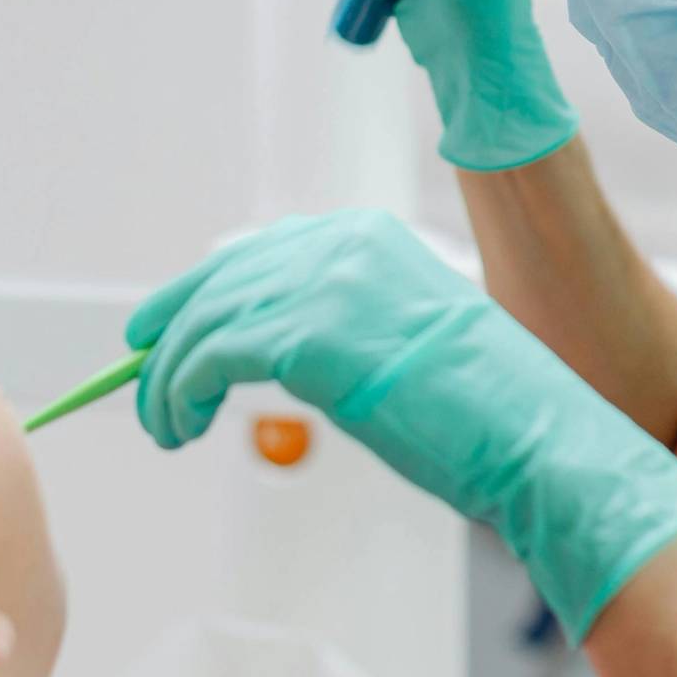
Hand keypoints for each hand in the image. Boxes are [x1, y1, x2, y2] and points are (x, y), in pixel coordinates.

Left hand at [128, 213, 676, 636]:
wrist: (535, 438)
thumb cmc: (483, 413)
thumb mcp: (399, 344)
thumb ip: (335, 329)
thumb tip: (264, 350)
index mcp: (367, 238)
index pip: (255, 252)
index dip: (196, 293)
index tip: (160, 330)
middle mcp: (342, 246)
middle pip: (218, 280)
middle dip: (167, 334)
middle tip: (141, 382)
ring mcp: (325, 285)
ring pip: (204, 322)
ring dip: (167, 379)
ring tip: (164, 425)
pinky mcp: (309, 337)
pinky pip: (210, 357)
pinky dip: (180, 393)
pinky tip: (181, 426)